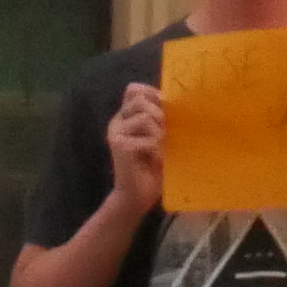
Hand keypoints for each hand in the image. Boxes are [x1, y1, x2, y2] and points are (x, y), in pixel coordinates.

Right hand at [105, 81, 166, 210]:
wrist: (138, 195)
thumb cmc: (153, 166)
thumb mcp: (160, 136)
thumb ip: (160, 117)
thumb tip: (170, 99)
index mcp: (125, 117)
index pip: (134, 90)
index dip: (152, 94)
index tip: (165, 109)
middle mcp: (117, 122)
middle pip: (140, 99)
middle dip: (159, 113)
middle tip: (165, 134)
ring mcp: (116, 133)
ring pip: (145, 116)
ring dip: (160, 132)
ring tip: (161, 147)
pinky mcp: (119, 145)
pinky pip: (148, 137)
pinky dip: (158, 149)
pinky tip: (156, 160)